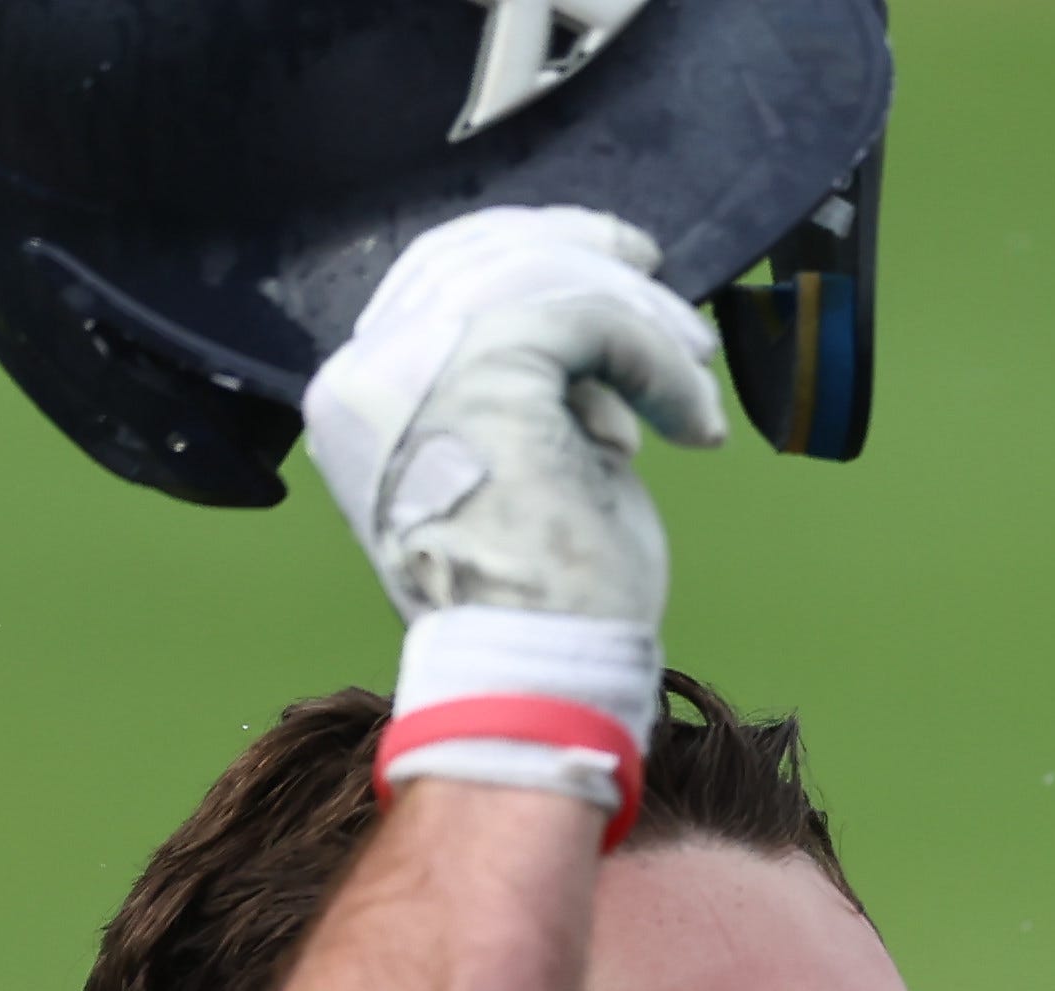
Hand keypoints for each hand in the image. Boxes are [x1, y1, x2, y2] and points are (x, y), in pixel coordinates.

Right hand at [296, 205, 729, 629]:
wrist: (537, 675)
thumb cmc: (540, 602)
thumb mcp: (515, 468)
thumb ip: (518, 394)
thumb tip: (582, 342)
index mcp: (359, 397)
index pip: (435, 276)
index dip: (529, 251)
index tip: (613, 266)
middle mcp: (370, 371)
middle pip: (479, 254)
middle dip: (583, 256)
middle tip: (662, 284)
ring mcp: (420, 366)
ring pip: (540, 275)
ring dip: (637, 316)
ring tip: (695, 369)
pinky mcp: (489, 372)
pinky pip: (590, 319)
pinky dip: (656, 361)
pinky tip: (692, 424)